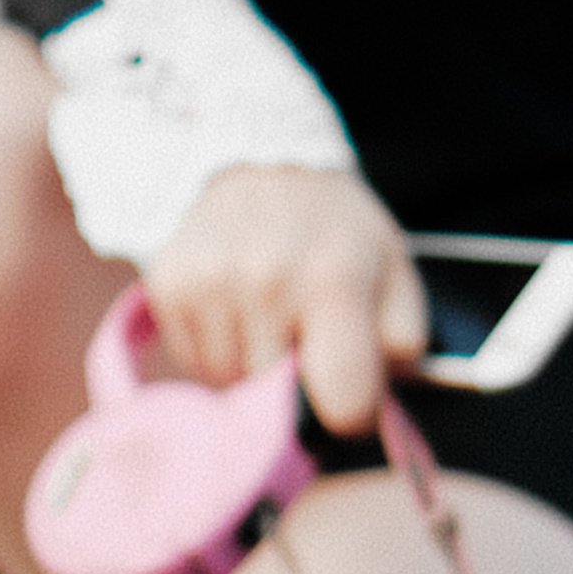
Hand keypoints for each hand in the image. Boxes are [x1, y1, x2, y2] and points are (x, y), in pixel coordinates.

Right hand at [145, 164, 427, 436]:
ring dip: (251, 374)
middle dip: (296, 391)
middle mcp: (268, 280)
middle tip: (306, 343)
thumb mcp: (396, 273)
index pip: (344, 403)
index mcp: (336, 280)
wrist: (266, 158)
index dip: (353, 415)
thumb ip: (403, 346)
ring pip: (230, 387)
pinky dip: (217, 353)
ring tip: (269, 324)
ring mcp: (211, 283)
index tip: (351, 398)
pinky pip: (192, 364)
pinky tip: (235, 314)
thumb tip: (381, 413)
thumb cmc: (339, 232)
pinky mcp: (169, 285)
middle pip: (278, 404)